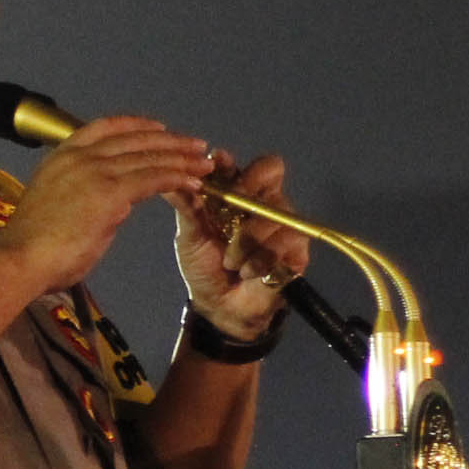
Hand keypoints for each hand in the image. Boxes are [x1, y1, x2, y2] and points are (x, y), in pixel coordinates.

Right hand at [0, 117, 214, 295]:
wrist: (20, 259)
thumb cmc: (33, 247)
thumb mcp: (56, 207)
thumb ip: (84, 198)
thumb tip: (112, 207)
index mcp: (62, 156)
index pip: (105, 128)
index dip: (136, 125)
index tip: (158, 129)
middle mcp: (79, 156)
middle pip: (134, 138)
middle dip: (169, 140)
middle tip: (194, 144)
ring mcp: (95, 170)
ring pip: (149, 156)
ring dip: (181, 158)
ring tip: (204, 162)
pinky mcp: (110, 191)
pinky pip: (153, 178)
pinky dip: (177, 178)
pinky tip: (195, 182)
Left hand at [170, 149, 307, 340]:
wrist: (220, 308)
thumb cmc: (204, 268)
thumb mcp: (189, 237)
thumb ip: (186, 207)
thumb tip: (171, 177)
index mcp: (233, 194)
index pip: (238, 164)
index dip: (229, 161)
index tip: (216, 163)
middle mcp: (260, 201)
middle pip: (272, 167)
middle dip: (250, 183)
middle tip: (233, 205)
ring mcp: (282, 221)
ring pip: (274, 211)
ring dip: (247, 239)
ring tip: (231, 261)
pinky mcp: (297, 246)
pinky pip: (286, 239)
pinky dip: (262, 258)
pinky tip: (249, 271)